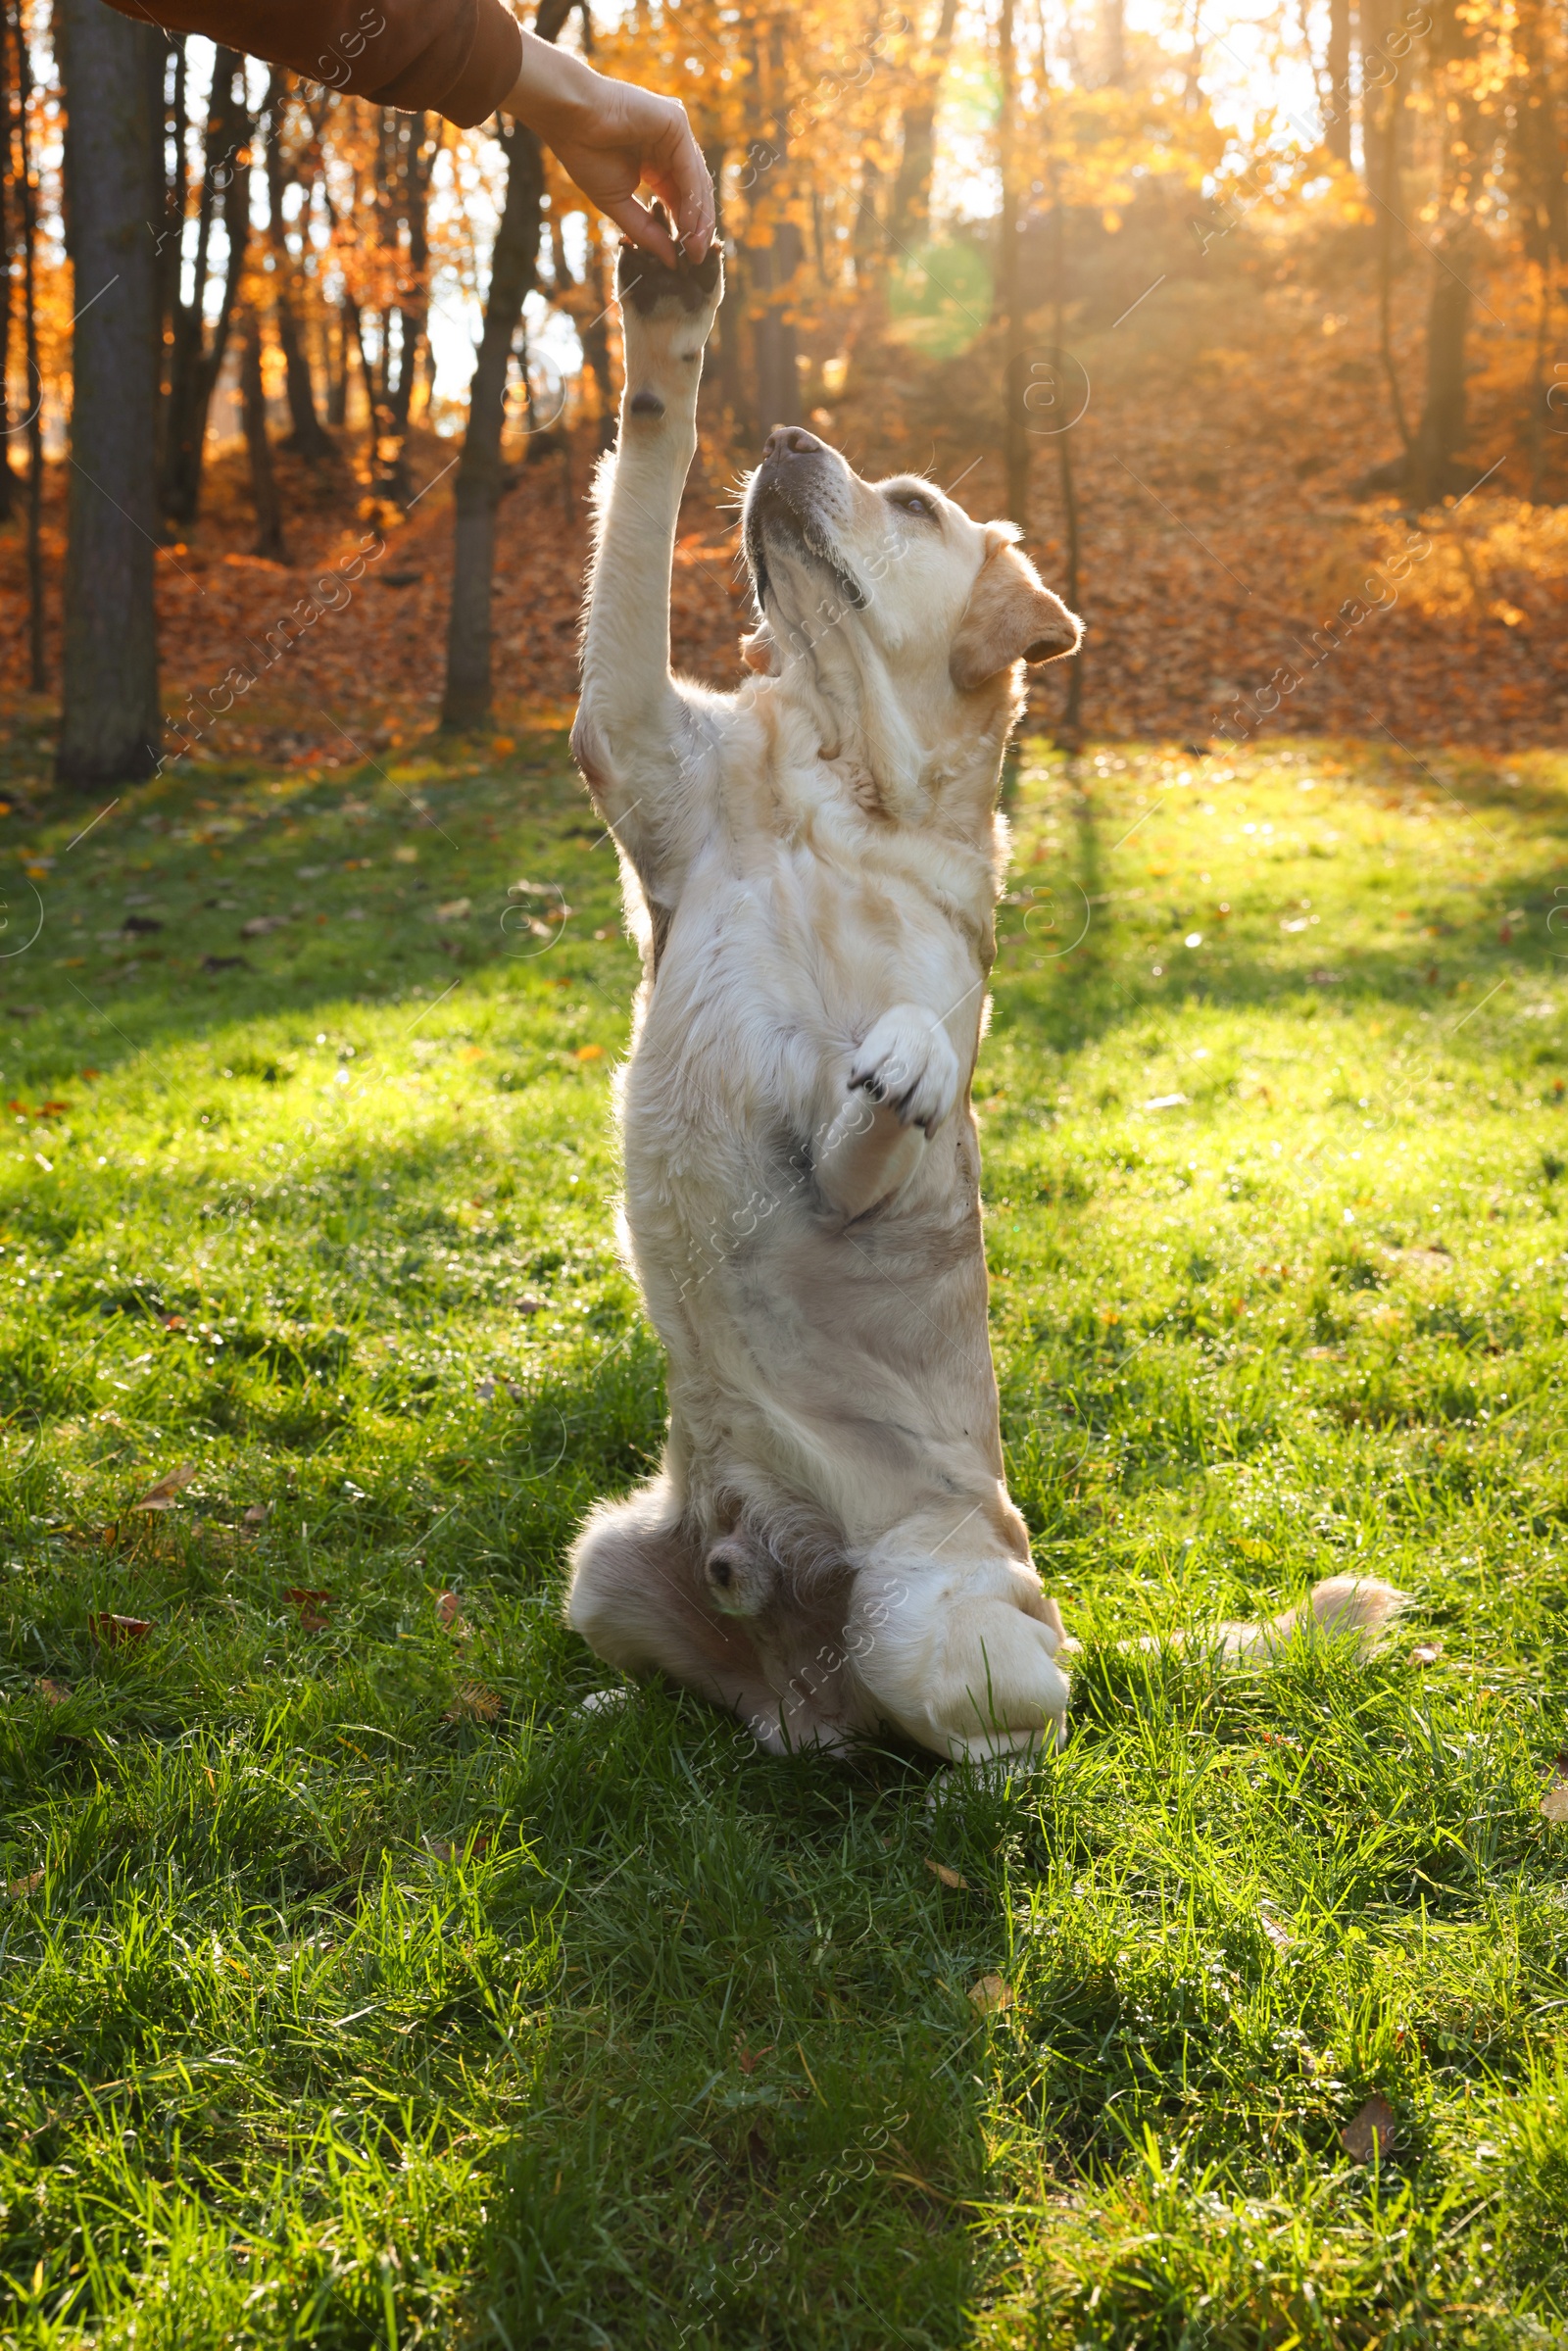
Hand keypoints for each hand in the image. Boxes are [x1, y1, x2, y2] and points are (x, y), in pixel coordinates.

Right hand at [504, 32, 713, 266]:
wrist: (570, 119)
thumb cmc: (585, 154)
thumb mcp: (619, 204)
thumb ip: (647, 232)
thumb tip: (673, 261)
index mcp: (657, 163)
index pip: (681, 200)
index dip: (686, 231)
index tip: (689, 261)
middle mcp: (671, 147)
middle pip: (695, 192)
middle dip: (697, 228)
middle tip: (697, 259)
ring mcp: (676, 133)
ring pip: (697, 181)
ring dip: (698, 218)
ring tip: (694, 248)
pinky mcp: (676, 122)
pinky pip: (689, 167)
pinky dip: (692, 198)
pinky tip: (688, 225)